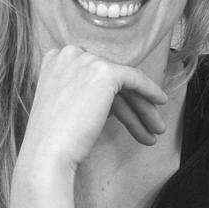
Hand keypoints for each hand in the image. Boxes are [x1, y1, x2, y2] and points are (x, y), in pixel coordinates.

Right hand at [22, 46, 168, 166]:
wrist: (48, 153)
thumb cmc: (54, 139)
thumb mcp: (65, 105)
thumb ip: (84, 93)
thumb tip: (117, 97)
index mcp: (54, 60)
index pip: (92, 77)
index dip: (112, 96)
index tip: (127, 112)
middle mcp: (68, 54)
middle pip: (109, 80)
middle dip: (131, 104)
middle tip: (149, 123)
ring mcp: (85, 60)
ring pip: (123, 83)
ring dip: (142, 107)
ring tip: (156, 129)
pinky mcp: (104, 71)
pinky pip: (135, 78)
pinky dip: (150, 90)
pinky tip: (160, 102)